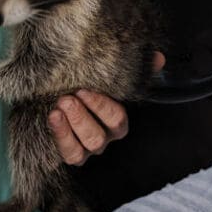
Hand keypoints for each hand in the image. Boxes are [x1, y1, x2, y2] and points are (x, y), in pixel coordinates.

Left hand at [49, 52, 164, 165]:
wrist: (54, 97)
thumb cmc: (82, 86)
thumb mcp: (103, 77)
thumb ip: (133, 70)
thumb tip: (158, 58)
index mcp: (115, 120)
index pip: (116, 119)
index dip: (101, 107)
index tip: (83, 90)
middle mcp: (104, 137)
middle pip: (99, 137)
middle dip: (82, 117)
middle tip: (67, 99)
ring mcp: (87, 149)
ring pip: (86, 145)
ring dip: (72, 126)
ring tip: (59, 106)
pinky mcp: (70, 154)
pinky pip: (70, 154)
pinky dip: (61, 136)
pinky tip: (53, 118)